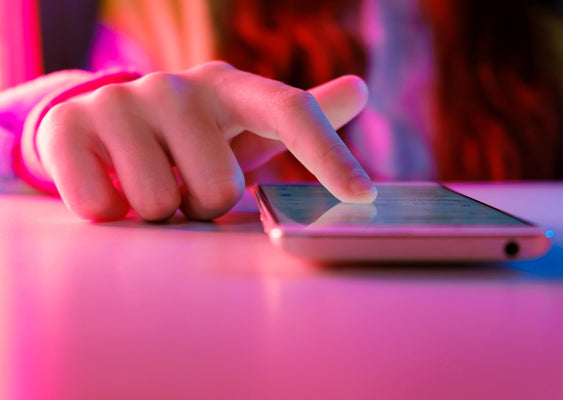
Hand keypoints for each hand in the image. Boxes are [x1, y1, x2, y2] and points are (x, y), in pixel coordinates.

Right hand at [29, 62, 375, 220]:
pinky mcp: (69, 125)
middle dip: (202, 205)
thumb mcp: (239, 123)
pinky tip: (107, 184)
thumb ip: (297, 115)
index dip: (328, 153)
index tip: (362, 195)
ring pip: (160, 202)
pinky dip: (109, 211)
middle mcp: (177, 85)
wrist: (90, 122)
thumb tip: (359, 89)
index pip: (290, 110)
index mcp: (228, 86)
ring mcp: (120, 100)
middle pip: (219, 188)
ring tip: (147, 181)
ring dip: (158, 210)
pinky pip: (101, 206)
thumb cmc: (182, 135)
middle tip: (183, 184)